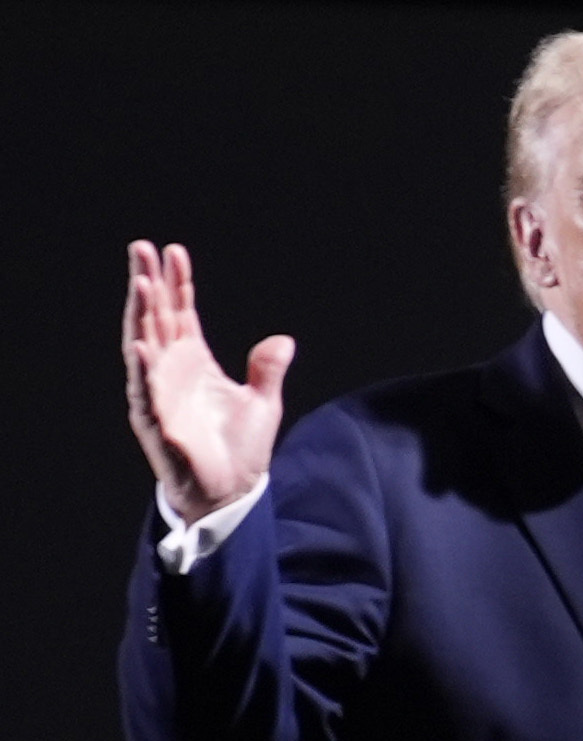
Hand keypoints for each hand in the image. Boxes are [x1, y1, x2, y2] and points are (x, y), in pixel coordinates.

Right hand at [123, 241, 293, 524]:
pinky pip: (146, 392)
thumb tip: (282, 340)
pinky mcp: (156, 423)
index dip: (178, 283)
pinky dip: (143, 369)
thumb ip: (268, 370)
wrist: (231, 492)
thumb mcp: (262, 403)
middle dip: (149, 284)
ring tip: (141, 283)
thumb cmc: (239, 449)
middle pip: (156, 318)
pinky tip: (141, 346)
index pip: (182, 313)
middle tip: (141, 247)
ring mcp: (159, 394)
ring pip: (145, 346)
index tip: (174, 251)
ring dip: (141, 316)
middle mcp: (171, 371)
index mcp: (194, 362)